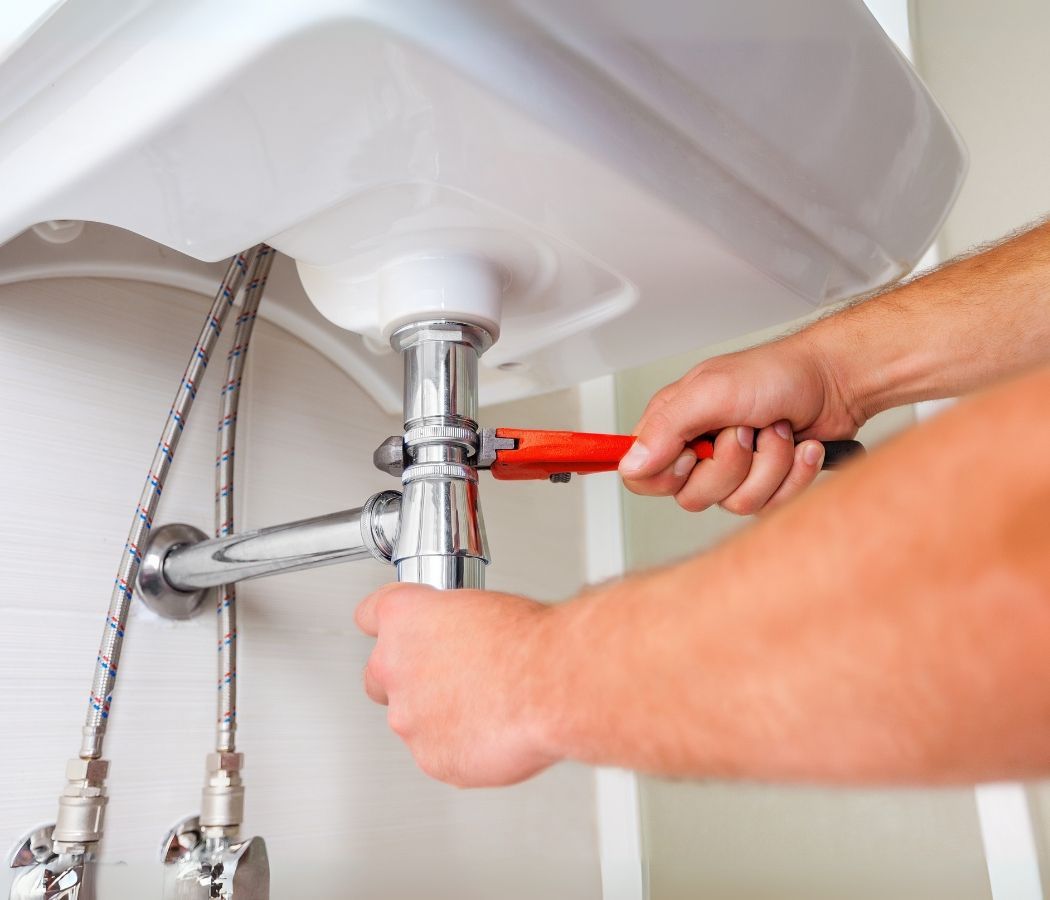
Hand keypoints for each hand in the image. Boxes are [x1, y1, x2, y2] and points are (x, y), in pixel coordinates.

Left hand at [355, 583, 561, 786]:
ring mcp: (408, 717)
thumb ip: (452, 626)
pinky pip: (438, 753)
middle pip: (378, 676)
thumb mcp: (484, 606)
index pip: (369, 615)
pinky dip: (461, 747)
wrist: (552, 685)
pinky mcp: (431, 758)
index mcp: (403, 617)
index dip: (391, 626)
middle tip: (448, 678)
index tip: (401, 633)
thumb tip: (458, 637)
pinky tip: (493, 731)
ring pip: (411, 720)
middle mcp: (393, 666)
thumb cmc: (528, 641)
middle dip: (407, 679)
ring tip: (487, 706)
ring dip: (438, 716)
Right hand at [620, 332, 861, 513]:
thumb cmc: (778, 374)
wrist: (836, 382)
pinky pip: (770, 505)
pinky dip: (793, 474)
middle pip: (692, 497)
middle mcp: (699, 449)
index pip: (641, 476)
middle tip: (745, 430)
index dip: (666, 475)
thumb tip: (632, 462)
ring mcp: (733, 470)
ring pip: (736, 504)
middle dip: (731, 466)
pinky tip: (800, 447)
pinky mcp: (765, 483)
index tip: (693, 453)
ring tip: (777, 432)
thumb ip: (666, 427)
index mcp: (674, 424)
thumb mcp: (713, 391)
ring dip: (769, 466)